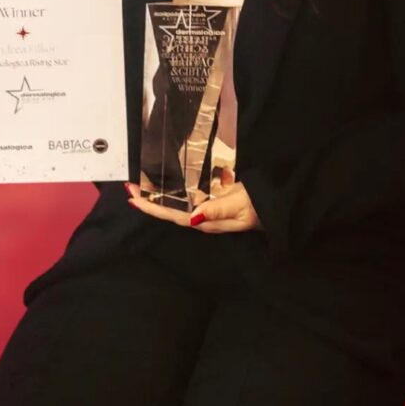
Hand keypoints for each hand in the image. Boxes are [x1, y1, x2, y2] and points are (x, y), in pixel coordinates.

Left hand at [126, 167, 261, 233]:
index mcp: (206, 221)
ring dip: (158, 195)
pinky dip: (174, 191)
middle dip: (149, 201)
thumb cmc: (260, 207)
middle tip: (129, 187)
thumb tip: (193, 216)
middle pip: (170, 211)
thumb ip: (218, 210)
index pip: (173, 215)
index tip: (133, 199)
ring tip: (141, 185)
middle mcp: (202, 217)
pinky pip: (188, 197)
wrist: (275, 209)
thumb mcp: (241, 207)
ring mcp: (206, 210)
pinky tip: (166, 184)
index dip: (152, 208)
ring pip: (177, 203)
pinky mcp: (212, 201)